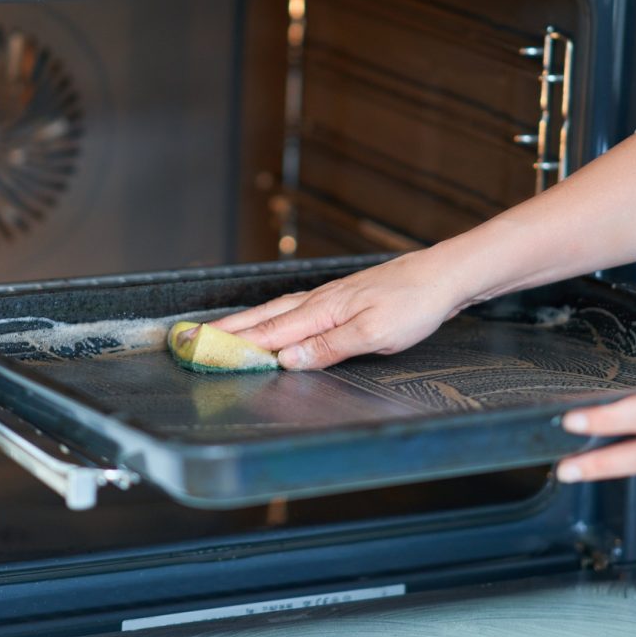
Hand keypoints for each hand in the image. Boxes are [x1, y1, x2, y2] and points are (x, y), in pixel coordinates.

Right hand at [214, 250, 469, 368]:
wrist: (443, 275)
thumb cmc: (414, 303)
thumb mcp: (374, 334)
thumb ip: (328, 348)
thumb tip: (286, 360)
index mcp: (322, 311)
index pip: (269, 333)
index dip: (234, 344)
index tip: (201, 350)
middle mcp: (319, 302)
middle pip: (264, 318)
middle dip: (227, 330)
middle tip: (192, 338)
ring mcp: (330, 297)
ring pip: (277, 311)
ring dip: (246, 322)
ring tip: (220, 330)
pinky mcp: (342, 298)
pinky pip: (295, 310)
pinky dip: (272, 316)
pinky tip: (273, 319)